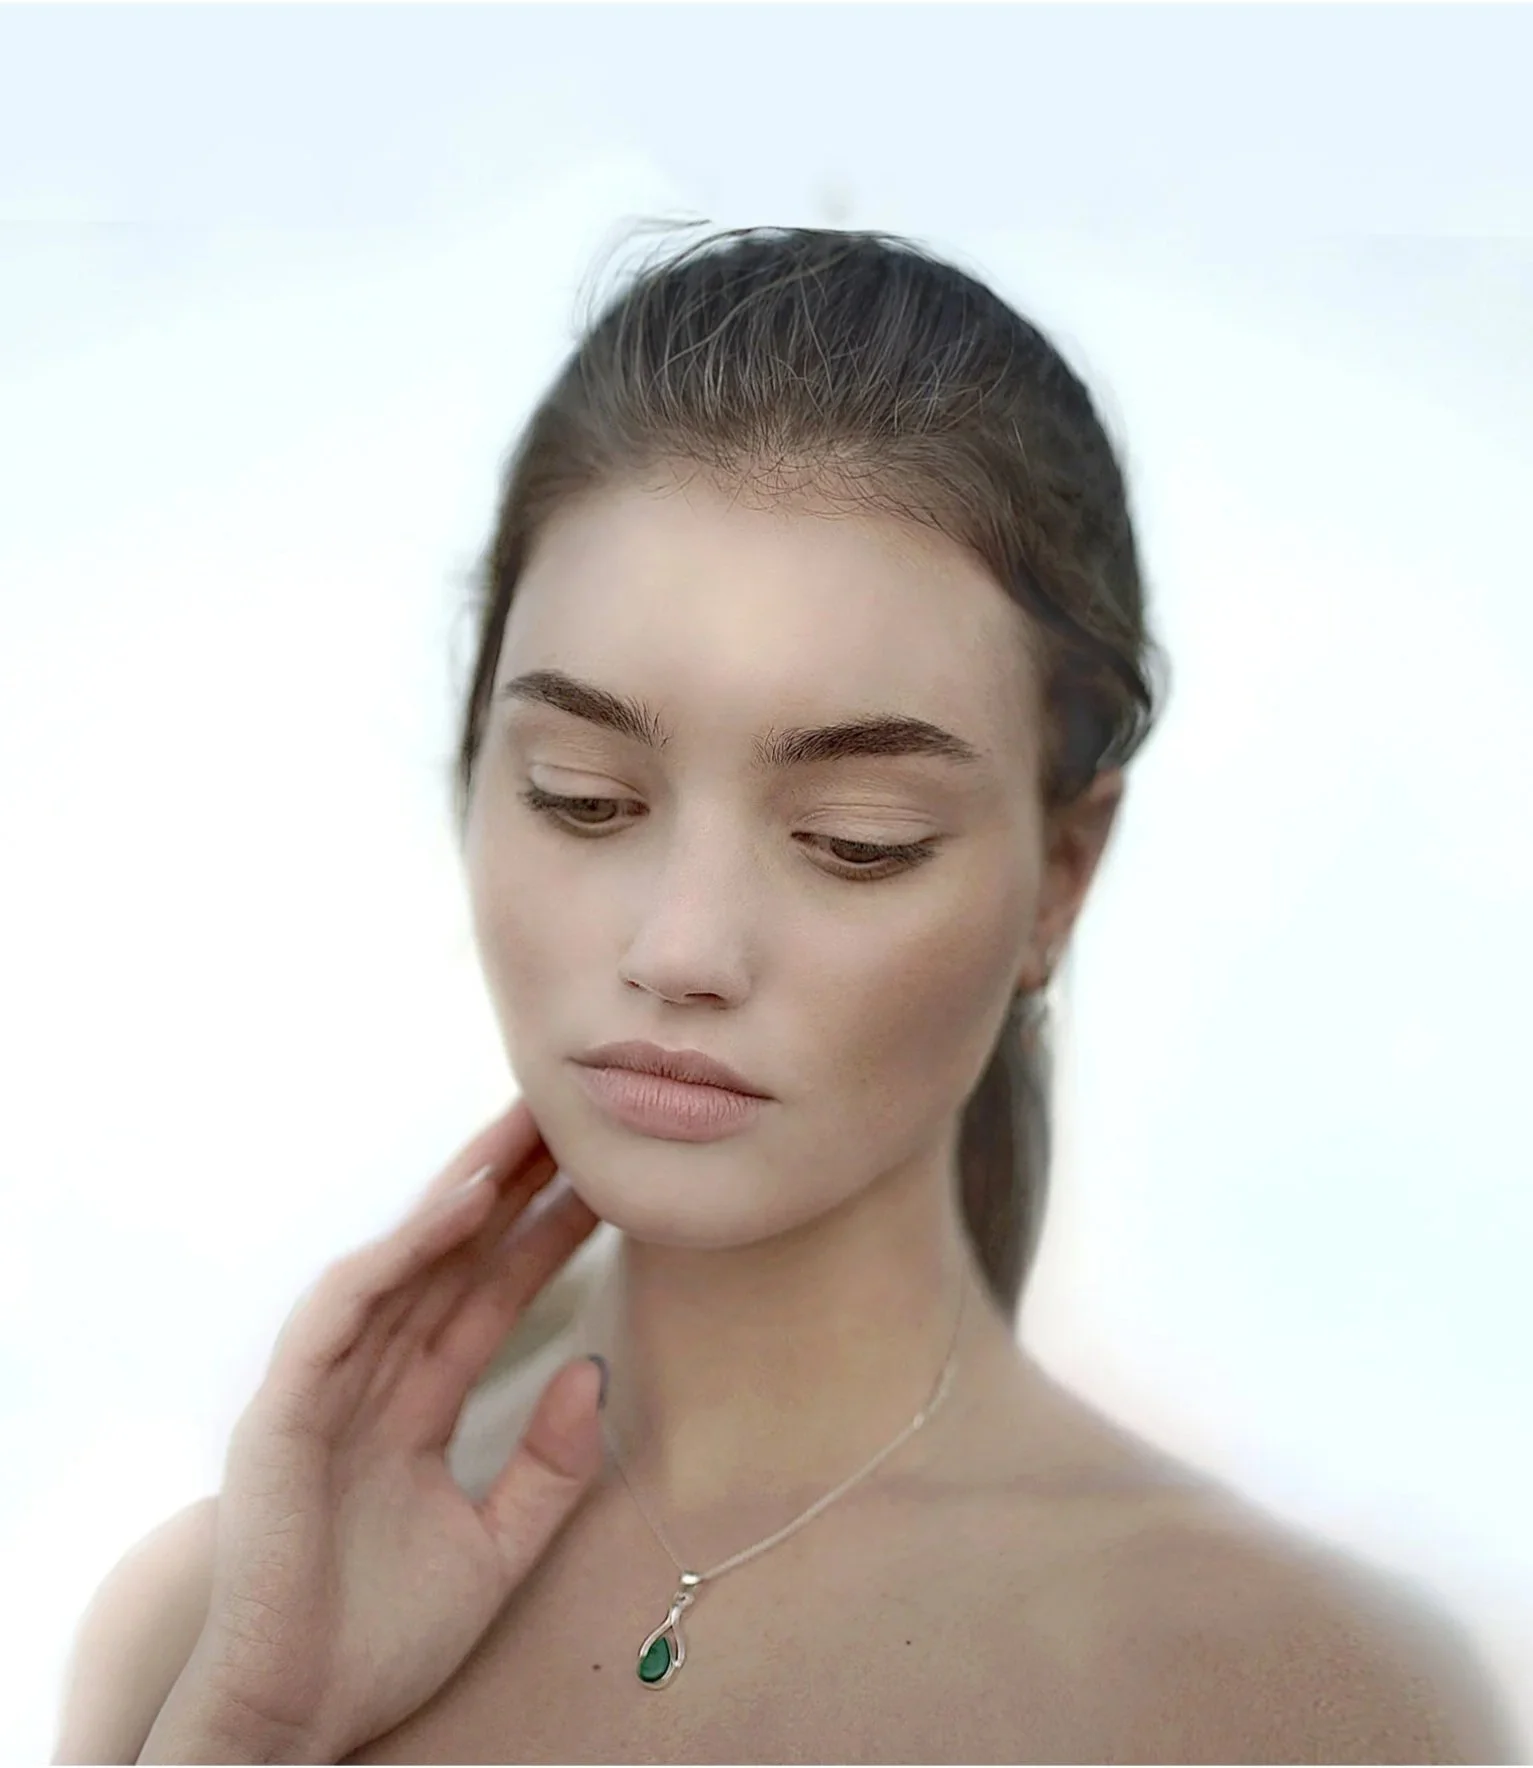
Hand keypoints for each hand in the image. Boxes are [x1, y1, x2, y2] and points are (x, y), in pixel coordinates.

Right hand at [165, 1102, 603, 1762]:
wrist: (295, 1721)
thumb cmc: (380, 1642)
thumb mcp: (497, 1550)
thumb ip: (549, 1466)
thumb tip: (594, 1368)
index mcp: (416, 1408)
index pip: (488, 1299)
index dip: (542, 1239)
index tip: (604, 1185)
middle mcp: (373, 1381)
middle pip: (451, 1262)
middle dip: (509, 1188)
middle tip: (567, 1117)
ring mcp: (329, 1385)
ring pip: (405, 1263)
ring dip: (464, 1194)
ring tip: (527, 1134)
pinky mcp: (289, 1403)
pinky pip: (351, 1305)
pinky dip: (404, 1250)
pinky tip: (462, 1203)